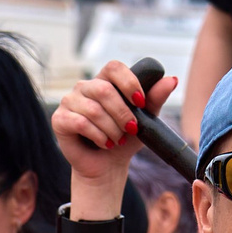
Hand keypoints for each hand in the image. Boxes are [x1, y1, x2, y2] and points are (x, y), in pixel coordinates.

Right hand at [53, 60, 171, 188]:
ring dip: (111, 129)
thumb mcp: (145, 119)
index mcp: (105, 81)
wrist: (108, 164)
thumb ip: (155, 98)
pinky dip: (98, 136)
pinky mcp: (59, 119)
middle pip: (103, 89)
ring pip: (93, 109)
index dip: (128, 83)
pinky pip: (79, 122)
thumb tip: (172, 79)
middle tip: (131, 129)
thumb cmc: (125, 138)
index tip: (140, 102)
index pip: (114, 67)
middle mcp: (84, 87)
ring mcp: (69, 101)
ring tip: (117, 140)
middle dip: (122, 113)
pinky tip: (104, 143)